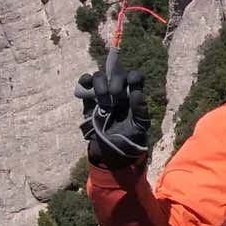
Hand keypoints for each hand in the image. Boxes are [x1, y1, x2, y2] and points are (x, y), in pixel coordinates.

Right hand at [78, 53, 150, 167]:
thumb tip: (137, 92)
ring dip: (100, 84)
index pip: (135, 78)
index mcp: (133, 95)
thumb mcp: (140, 127)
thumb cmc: (130, 138)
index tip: (132, 82)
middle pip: (117, 75)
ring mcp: (103, 94)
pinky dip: (84, 81)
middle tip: (115, 96)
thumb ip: (141, 110)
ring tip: (103, 100)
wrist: (111, 151)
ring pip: (100, 77)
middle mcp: (118, 91)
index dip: (133, 77)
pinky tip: (86, 84)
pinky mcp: (88, 100)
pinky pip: (85, 84)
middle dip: (116, 82)